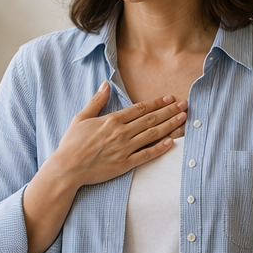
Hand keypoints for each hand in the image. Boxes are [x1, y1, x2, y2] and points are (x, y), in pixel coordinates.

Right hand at [22, 82, 185, 252]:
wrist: (67, 168)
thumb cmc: (71, 143)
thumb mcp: (81, 118)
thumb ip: (97, 101)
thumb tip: (106, 84)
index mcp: (112, 120)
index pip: (140, 109)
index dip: (156, 103)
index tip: (169, 98)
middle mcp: (121, 133)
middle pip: (151, 119)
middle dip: (169, 111)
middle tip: (184, 104)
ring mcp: (124, 149)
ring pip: (152, 135)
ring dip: (170, 125)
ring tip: (183, 118)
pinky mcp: (124, 164)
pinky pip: (146, 155)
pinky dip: (160, 149)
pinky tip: (172, 142)